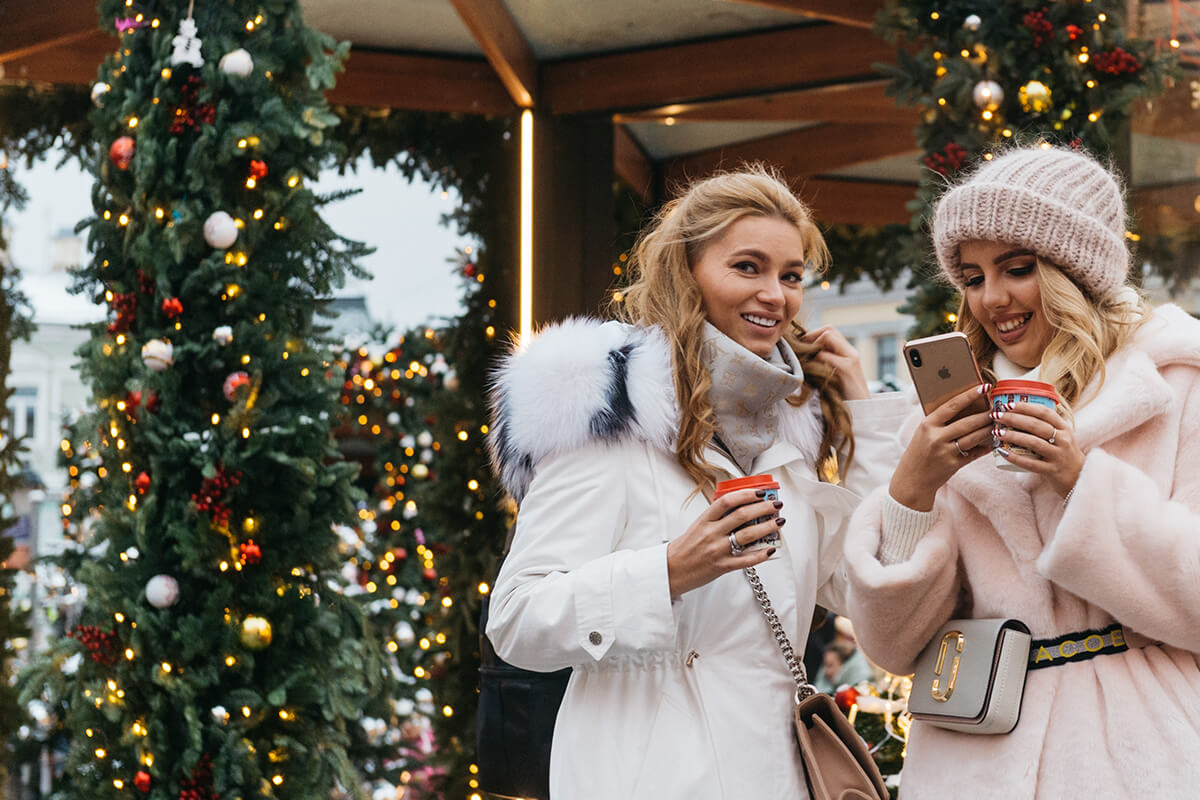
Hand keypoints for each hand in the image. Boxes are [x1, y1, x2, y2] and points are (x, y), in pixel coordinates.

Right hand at [666, 488, 782, 596]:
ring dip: (767, 527)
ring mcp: (717, 550)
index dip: (746, 494)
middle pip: (742, 516)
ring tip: (778, 522)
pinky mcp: (722, 566)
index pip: (727, 501)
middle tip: (775, 504)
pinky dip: (760, 554)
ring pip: (748, 535)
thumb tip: (740, 508)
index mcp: (704, 520)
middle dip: (763, 508)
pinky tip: (770, 549)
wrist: (671, 570)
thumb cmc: (685, 548)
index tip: (760, 492)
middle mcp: (711, 533)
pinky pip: (746, 560)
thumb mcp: (697, 527)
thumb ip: (716, 518)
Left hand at [802, 325, 869, 399]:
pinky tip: (810, 372)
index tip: (802, 348)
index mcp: (849, 353)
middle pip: (829, 329)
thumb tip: (801, 354)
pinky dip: (813, 361)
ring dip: (812, 348)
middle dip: (811, 337)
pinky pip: (824, 356)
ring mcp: (850, 360)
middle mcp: (851, 353)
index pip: (830, 331)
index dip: (813, 335)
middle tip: (801, 351)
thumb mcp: (832, 376)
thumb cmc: (842, 398)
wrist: (861, 413)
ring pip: (826, 338)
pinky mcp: (846, 369)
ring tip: (805, 361)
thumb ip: (823, 363)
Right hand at [889, 384, 993, 510]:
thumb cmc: (918, 452)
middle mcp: (936, 437)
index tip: (984, 387)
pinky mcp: (953, 465)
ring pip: (973, 437)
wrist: (911, 480)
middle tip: (998, 408)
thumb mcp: (923, 433)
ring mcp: (945, 452)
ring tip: (998, 423)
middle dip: (986, 415)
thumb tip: (965, 407)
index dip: (969, 395)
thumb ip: (940, 422)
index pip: (952, 405)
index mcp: (927, 424)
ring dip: (989, 430)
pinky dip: (984, 448)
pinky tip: (992, 443)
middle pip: (967, 422)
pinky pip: (974, 454)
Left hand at [992, 402, 1082, 496]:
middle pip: (1036, 425)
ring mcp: (1058, 455)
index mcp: (1064, 427)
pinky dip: (1015, 457)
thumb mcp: (1060, 435)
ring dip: (1013, 436)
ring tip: (997, 432)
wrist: (1078, 475)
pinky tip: (1002, 452)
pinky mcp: (1051, 470)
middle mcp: (1063, 439)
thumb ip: (1045, 424)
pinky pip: (1031, 463)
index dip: (1025, 407)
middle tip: (997, 416)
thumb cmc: (1062, 451)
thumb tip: (1016, 411)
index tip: (1008, 404)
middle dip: (1014, 418)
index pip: (1044, 412)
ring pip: (1033, 443)